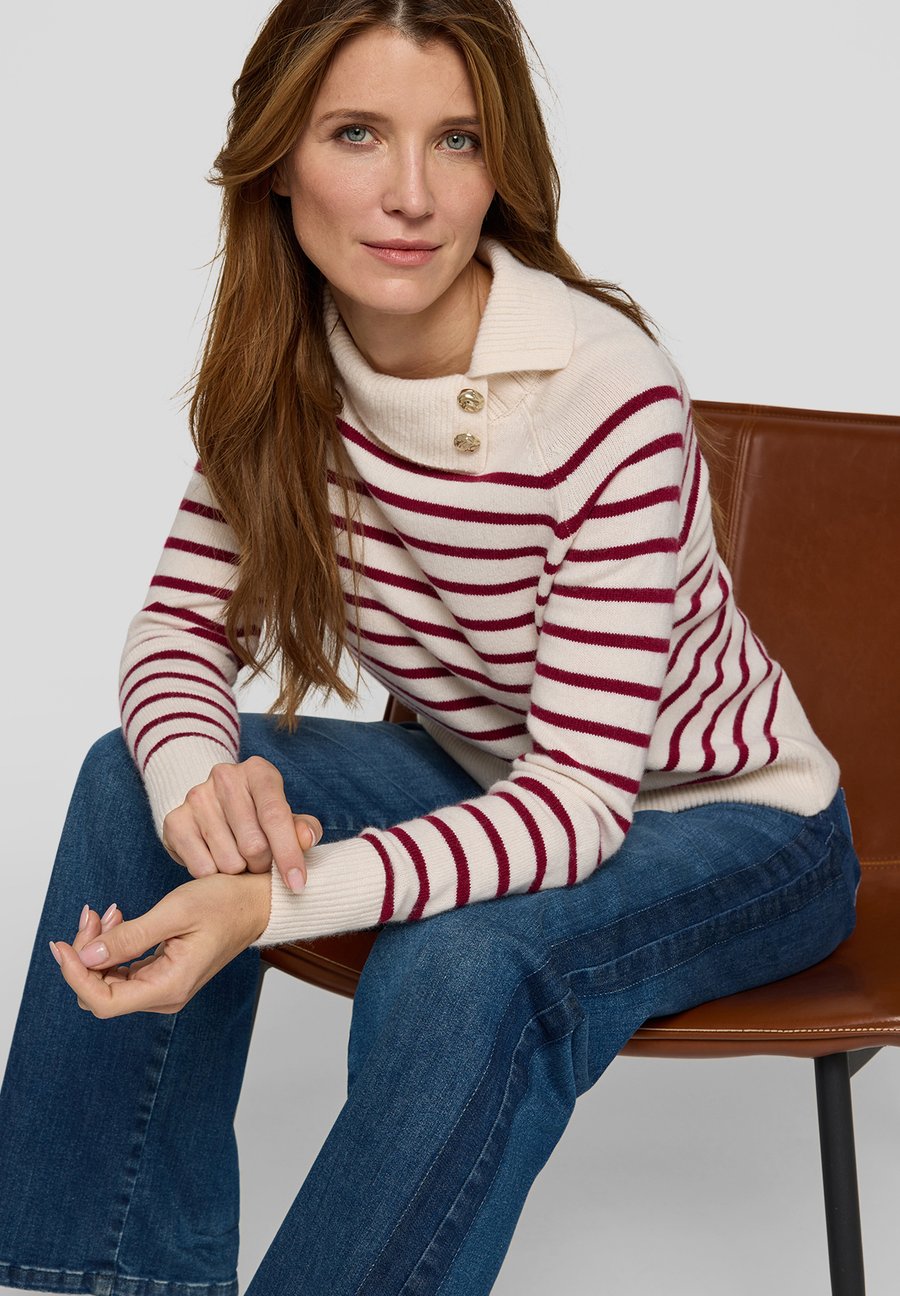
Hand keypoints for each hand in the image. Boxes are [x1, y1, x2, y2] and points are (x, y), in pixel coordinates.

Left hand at [49, 871, 271, 1017]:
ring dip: (98, 947)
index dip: (75, 976)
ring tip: (107, 912)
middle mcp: (164, 995)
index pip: (103, 1001)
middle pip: (101, 991)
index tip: (61, 945)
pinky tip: (118, 919)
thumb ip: (131, 936)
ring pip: (108, 980)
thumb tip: (89, 955)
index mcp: (169, 986)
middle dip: (87, 954)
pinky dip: (112, 946)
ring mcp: (163, 987)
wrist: (255, 905)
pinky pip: (123, 971)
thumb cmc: (226, 904)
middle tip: (93, 914)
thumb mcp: (175, 912)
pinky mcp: (162, 975)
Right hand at [162, 756, 321, 893]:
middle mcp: (225, 777)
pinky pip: (202, 868)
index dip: (289, 854)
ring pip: (228, 861)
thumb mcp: (285, 818)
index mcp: (258, 771)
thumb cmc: (258, 816)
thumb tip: (307, 839)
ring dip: (239, 872)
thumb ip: (302, 829)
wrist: (214, 807)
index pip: (275, 815)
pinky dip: (214, 876)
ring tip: (239, 860)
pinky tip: (217, 861)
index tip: (297, 884)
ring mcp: (197, 797)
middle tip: (261, 864)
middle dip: (263, 866)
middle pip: (253, 844)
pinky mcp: (175, 820)